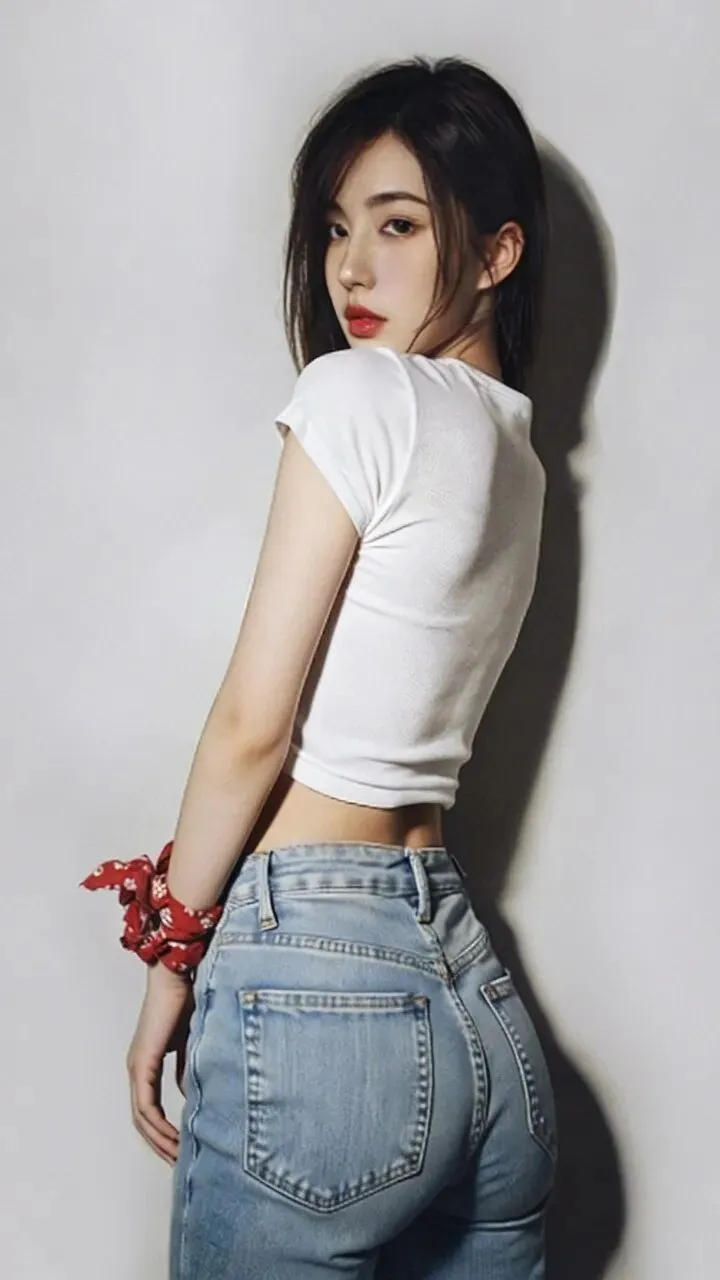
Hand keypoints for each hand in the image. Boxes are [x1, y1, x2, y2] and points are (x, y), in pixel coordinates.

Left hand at [126, 962, 194, 1165]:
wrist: (179, 976)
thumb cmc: (187, 1002)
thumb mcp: (191, 1045)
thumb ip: (188, 1070)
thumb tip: (189, 1097)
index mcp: (146, 1065)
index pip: (150, 1110)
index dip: (164, 1133)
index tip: (184, 1150)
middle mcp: (137, 1069)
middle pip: (142, 1121)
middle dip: (161, 1145)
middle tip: (181, 1165)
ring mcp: (137, 1067)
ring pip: (142, 1118)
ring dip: (160, 1141)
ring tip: (181, 1158)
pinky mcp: (142, 1063)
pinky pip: (146, 1105)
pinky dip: (159, 1125)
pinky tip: (177, 1137)